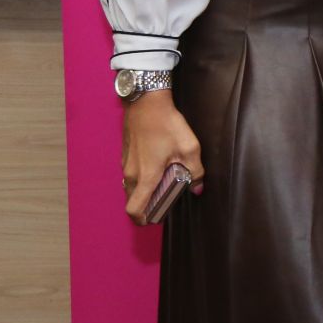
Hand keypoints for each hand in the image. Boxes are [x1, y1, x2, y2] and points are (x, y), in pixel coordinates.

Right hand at [121, 89, 202, 222]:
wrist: (146, 103)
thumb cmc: (167, 124)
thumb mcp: (189, 147)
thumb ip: (196, 171)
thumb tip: (197, 189)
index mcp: (146, 176)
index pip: (135, 209)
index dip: (143, 219)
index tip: (156, 218)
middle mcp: (132, 173)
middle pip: (133, 200)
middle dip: (146, 206)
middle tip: (164, 201)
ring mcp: (126, 164)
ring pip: (131, 187)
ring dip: (144, 192)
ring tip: (163, 184)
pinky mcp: (125, 155)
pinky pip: (131, 175)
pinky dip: (141, 179)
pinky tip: (158, 167)